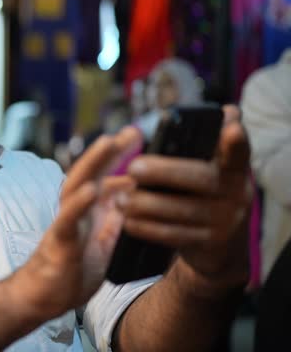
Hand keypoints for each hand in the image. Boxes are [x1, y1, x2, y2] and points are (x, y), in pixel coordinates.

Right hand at [8, 127, 141, 319]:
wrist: (42, 300)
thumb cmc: (68, 273)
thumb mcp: (102, 247)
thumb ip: (112, 224)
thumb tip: (126, 202)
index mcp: (87, 213)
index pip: (104, 179)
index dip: (120, 161)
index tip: (139, 140)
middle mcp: (75, 212)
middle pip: (90, 173)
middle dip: (109, 151)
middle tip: (131, 130)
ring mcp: (65, 224)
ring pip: (76, 187)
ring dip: (92, 164)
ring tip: (109, 143)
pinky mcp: (59, 242)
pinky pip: (67, 220)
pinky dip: (79, 203)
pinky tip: (93, 190)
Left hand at [119, 105, 251, 291]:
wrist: (219, 247)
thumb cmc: (204, 195)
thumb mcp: (209, 170)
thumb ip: (205, 145)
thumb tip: (224, 112)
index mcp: (235, 168)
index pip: (238, 151)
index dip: (234, 141)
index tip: (231, 129)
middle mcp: (237, 192)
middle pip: (201, 179)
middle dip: (164, 172)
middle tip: (133, 168)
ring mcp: (227, 220)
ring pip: (182, 209)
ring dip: (146, 204)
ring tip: (120, 199)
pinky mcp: (210, 243)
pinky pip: (174, 234)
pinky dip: (147, 227)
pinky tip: (128, 221)